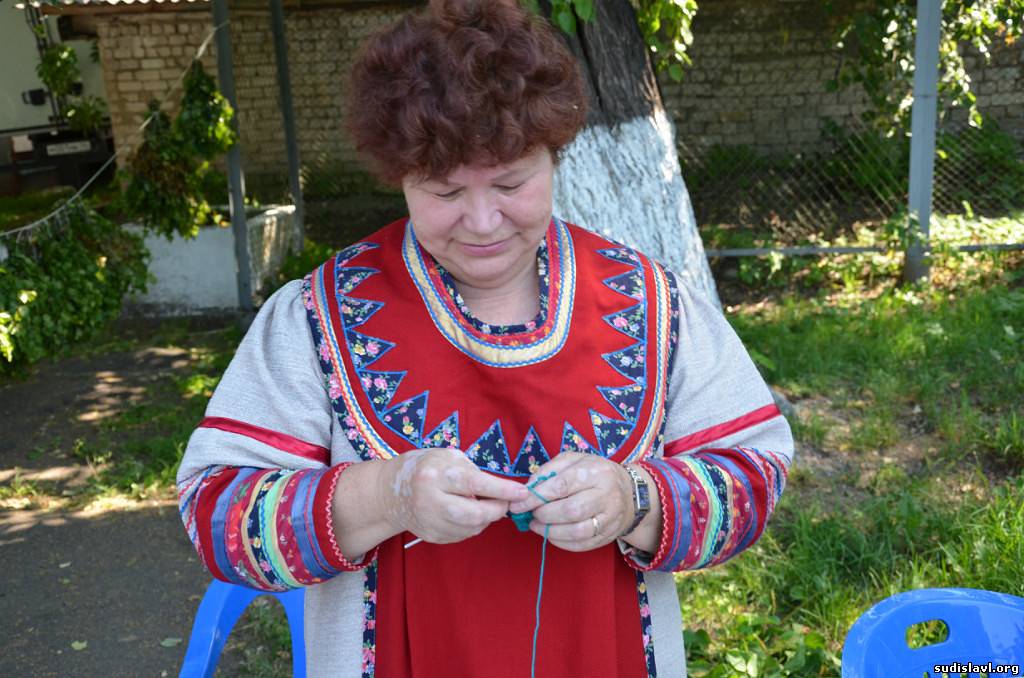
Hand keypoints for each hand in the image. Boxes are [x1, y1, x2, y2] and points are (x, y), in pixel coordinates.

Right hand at [378, 448, 529, 544]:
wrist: (390, 492)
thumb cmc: (425, 468)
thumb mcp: (447, 457)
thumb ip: (472, 470)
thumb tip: (501, 490)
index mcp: (433, 475)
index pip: (473, 483)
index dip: (501, 489)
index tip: (522, 492)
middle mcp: (429, 501)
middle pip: (474, 514)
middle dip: (497, 509)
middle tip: (506, 503)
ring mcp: (429, 522)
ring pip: (471, 528)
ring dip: (487, 518)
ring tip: (485, 505)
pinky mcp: (431, 537)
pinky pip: (463, 535)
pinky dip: (474, 526)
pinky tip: (469, 513)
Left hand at [507, 452, 633, 551]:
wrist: (630, 493)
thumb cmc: (594, 473)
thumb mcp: (573, 460)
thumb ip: (549, 470)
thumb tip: (527, 489)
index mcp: (596, 471)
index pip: (562, 485)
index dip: (537, 497)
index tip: (518, 504)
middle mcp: (606, 495)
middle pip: (571, 510)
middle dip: (544, 515)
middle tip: (530, 514)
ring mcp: (610, 518)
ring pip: (578, 531)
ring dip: (551, 532)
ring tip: (537, 525)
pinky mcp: (609, 535)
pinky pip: (583, 545)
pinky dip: (562, 543)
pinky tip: (550, 535)